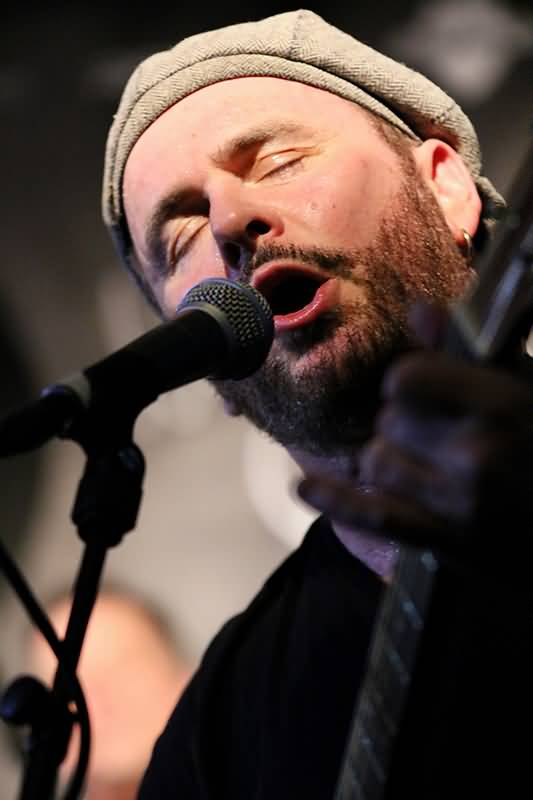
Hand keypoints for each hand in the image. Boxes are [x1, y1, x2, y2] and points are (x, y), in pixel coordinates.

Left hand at [298, 305, 532, 561]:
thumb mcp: (526, 388)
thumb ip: (469, 353)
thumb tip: (419, 310)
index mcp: (501, 406)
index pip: (405, 379)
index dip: (409, 381)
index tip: (424, 390)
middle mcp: (476, 454)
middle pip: (387, 420)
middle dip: (404, 423)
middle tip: (437, 434)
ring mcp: (458, 504)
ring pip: (375, 462)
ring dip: (388, 459)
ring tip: (425, 464)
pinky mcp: (445, 543)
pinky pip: (374, 515)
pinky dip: (336, 499)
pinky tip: (306, 488)